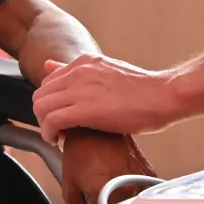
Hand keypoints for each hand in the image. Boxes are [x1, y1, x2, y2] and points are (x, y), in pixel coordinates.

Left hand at [33, 55, 184, 144]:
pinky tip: (59, 141)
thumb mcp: (105, 72)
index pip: (48, 82)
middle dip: (42, 116)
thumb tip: (49, 65)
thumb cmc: (142, 90)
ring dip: (44, 126)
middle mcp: (78, 72)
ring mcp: (80, 89)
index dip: (51, 103)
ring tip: (58, 136)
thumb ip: (76, 71)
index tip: (60, 117)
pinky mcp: (84, 109)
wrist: (163, 96)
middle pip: (39, 95)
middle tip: (57, 129)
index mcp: (83, 63)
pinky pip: (51, 121)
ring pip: (41, 107)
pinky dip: (48, 134)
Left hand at [60, 128, 155, 203]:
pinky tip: (123, 185)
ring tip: (112, 192)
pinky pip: (142, 196)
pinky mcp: (150, 176)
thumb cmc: (81, 151)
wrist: (99, 127)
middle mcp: (124, 188)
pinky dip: (133, 197)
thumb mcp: (69, 185)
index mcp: (100, 191)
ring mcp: (140, 181)